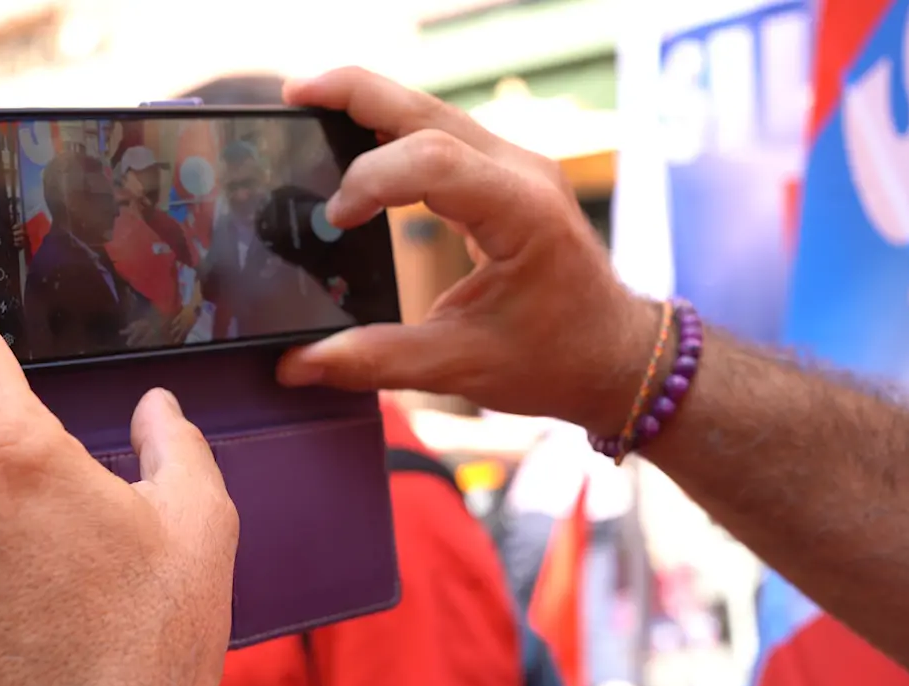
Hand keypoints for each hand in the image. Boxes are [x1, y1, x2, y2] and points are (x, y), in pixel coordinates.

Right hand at [275, 68, 653, 433]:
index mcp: (520, 211)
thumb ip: (376, 361)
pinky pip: (441, 136)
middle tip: (293, 96)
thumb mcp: (462, 367)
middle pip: (424, 110)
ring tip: (308, 106)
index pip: (431, 161)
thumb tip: (298, 363)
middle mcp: (520, 171)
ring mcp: (515, 166)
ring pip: (431, 112)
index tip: (333, 221)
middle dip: (354, 95)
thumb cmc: (555, 360)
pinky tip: (352, 138)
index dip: (369, 180)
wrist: (615, 354)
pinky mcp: (503, 176)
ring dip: (368, 105)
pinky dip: (391, 132)